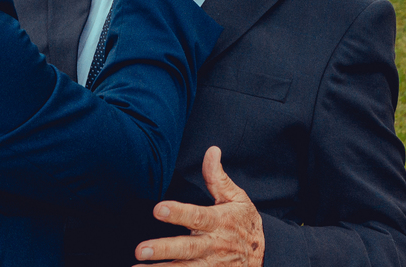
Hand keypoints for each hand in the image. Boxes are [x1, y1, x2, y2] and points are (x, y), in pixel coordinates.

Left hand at [134, 146, 263, 266]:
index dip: (178, 213)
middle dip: (163, 249)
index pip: (197, 216)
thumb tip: (211, 150)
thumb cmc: (244, 222)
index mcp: (219, 221)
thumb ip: (218, 177)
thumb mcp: (237, 197)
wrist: (265, 255)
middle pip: (187, 248)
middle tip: (140, 250)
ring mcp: (211, 265)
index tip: (158, 208)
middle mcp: (214, 245)